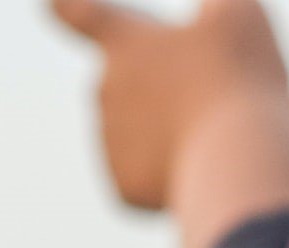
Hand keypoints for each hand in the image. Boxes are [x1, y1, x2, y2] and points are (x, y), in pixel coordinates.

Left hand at [51, 0, 288, 210]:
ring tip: (211, 133)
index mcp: (125, 46)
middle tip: (208, 92)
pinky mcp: (123, 188)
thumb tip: (208, 17)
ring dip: (172, 130)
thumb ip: (215, 5)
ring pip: (142, 131)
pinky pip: (148, 174)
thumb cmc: (236, 76)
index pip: (83, 16)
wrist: (235, 158)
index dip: (68, 7)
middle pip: (131, 86)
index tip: (52, 5)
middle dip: (163, 88)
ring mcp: (109, 144)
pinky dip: (175, 171)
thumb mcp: (237, 16)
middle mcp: (104, 93)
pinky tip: (199, 166)